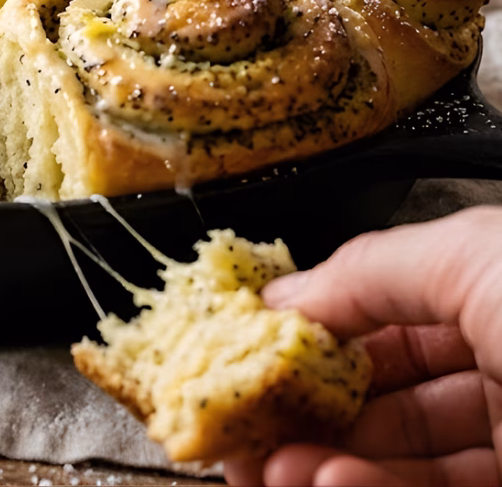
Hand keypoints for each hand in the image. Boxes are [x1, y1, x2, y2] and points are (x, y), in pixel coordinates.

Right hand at [223, 207, 501, 485]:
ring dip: (318, 459)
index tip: (255, 351)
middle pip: (381, 395)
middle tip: (244, 418)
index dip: (314, 332)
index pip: (383, 318)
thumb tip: (284, 295)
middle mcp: (501, 369)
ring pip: (394, 457)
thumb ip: (366, 269)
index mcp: (490, 296)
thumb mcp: (467, 256)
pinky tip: (322, 479)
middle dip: (303, 408)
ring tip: (265, 460)